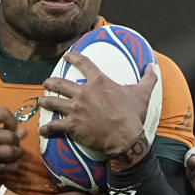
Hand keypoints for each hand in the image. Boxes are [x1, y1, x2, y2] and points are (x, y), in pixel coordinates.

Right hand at [0, 107, 25, 176]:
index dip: (13, 121)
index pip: (4, 114)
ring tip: (13, 152)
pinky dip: (13, 165)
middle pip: (10, 136)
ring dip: (17, 153)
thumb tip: (24, 132)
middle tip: (13, 143)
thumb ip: (2, 123)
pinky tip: (8, 163)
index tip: (10, 127)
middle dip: (17, 140)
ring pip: (10, 152)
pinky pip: (6, 167)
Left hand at [39, 53, 155, 154]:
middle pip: (60, 83)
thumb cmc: (132, 116)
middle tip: (47, 82)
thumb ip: (147, 78)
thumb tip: (153, 66)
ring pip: (52, 102)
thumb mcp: (142, 94)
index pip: (84, 64)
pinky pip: (54, 126)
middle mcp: (83, 93)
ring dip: (45, 101)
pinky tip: (42, 130)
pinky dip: (46, 128)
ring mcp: (75, 109)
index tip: (67, 56)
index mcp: (99, 82)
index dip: (73, 58)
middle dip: (51, 82)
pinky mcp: (72, 124)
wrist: (125, 138)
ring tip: (41, 101)